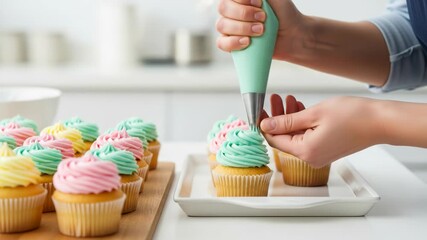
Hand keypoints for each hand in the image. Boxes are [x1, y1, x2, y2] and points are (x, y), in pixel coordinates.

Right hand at [216, 0, 305, 59]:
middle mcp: (231, 11)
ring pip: (222, 26)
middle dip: (243, 14)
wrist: (292, 35)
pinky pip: (221, 43)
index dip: (242, 1)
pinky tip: (247, 42)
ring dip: (242, 28)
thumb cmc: (284, 14)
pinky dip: (233, 42)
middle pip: (223, 9)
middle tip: (262, 19)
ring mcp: (229, 28)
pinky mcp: (231, 44)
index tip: (260, 4)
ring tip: (260, 31)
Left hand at [260, 94, 382, 167]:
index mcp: (305, 152)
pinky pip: (306, 137)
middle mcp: (310, 158)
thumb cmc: (353, 116)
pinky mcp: (325, 150)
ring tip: (288, 98)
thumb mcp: (313, 114)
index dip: (265, 124)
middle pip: (284, 138)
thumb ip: (287, 121)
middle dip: (277, 117)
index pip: (274, 140)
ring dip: (289, 117)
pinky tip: (299, 107)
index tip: (260, 108)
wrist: (380, 122)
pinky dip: (301, 123)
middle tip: (275, 98)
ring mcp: (319, 155)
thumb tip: (265, 125)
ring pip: (294, 136)